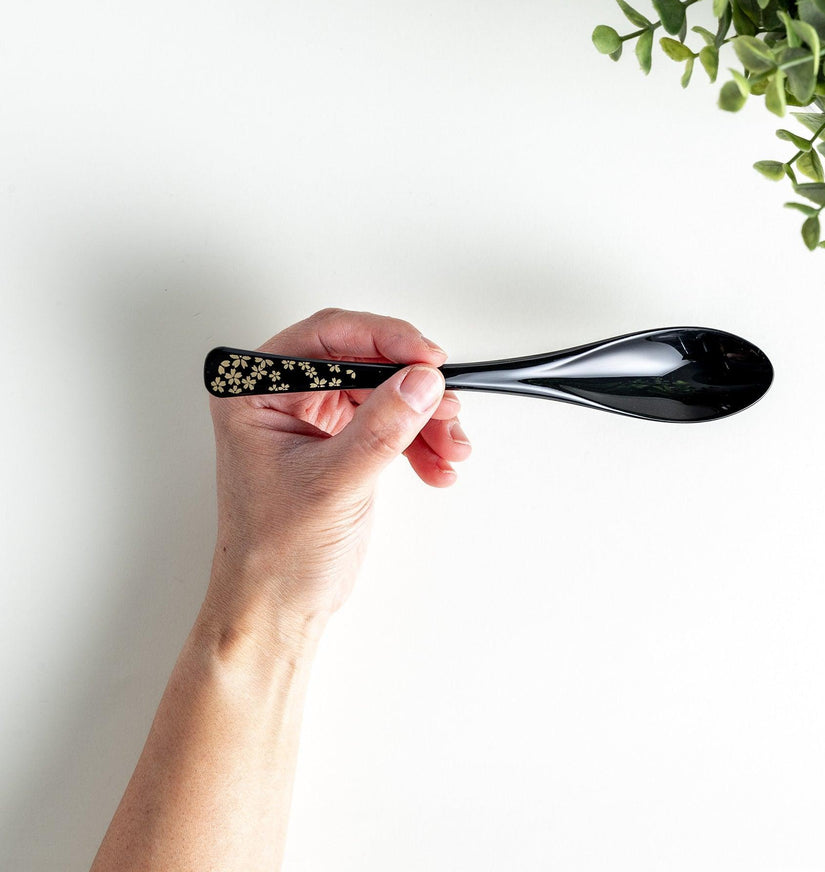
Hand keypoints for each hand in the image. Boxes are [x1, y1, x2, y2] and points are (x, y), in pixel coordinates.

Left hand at [203, 308, 471, 647]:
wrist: (279, 605)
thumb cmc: (273, 552)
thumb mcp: (333, 482)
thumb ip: (382, 427)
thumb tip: (420, 381)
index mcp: (256, 392)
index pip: (327, 337)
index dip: (383, 338)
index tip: (425, 356)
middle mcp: (283, 397)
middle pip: (364, 362)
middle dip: (412, 387)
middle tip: (445, 405)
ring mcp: (315, 418)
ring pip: (385, 392)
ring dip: (425, 418)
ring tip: (449, 447)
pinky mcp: (342, 441)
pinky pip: (391, 422)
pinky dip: (420, 441)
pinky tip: (437, 464)